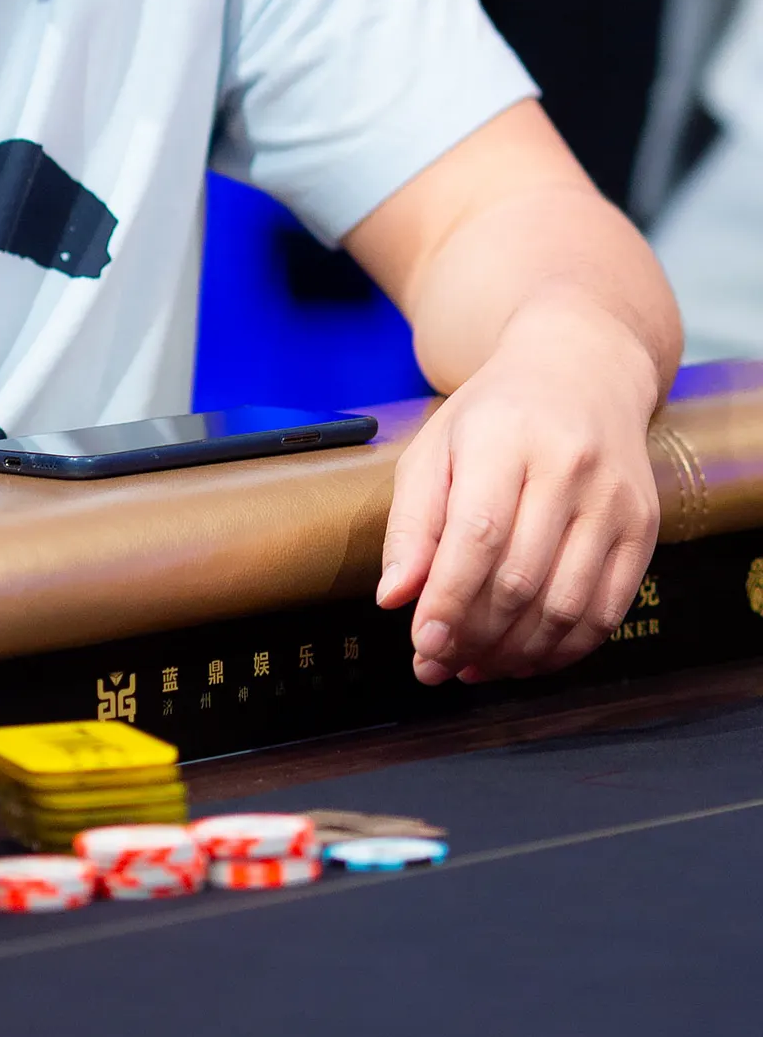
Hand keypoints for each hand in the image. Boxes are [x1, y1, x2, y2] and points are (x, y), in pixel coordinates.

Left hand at [376, 297, 660, 684]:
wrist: (582, 370)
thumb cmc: (496, 415)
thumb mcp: (436, 447)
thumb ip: (411, 523)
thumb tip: (393, 597)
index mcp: (506, 438)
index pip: (478, 535)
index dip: (449, 599)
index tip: (423, 643)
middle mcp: (569, 467)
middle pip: (521, 578)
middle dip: (473, 636)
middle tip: (438, 664)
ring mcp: (614, 499)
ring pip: (566, 605)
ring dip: (515, 652)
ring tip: (475, 666)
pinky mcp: (644, 527)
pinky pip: (606, 610)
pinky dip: (564, 649)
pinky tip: (525, 657)